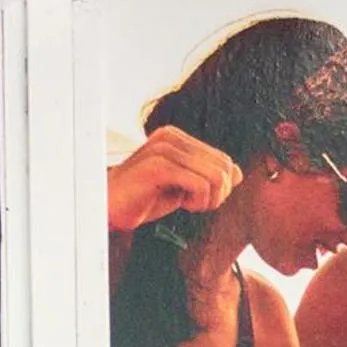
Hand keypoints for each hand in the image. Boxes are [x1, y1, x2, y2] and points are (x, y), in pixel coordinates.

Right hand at [107, 126, 242, 233]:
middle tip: (196, 205)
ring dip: (208, 199)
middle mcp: (172, 137)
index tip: (199, 200)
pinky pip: (199, 184)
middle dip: (218, 194)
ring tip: (188, 205)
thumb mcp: (181, 188)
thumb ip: (207, 177)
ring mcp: (164, 149)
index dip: (221, 187)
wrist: (107, 209)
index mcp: (177, 138)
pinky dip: (198, 201)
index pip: (223, 160)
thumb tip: (238, 173)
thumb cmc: (142, 200)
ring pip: (215, 176)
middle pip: (224, 167)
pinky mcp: (158, 166)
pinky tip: (181, 204)